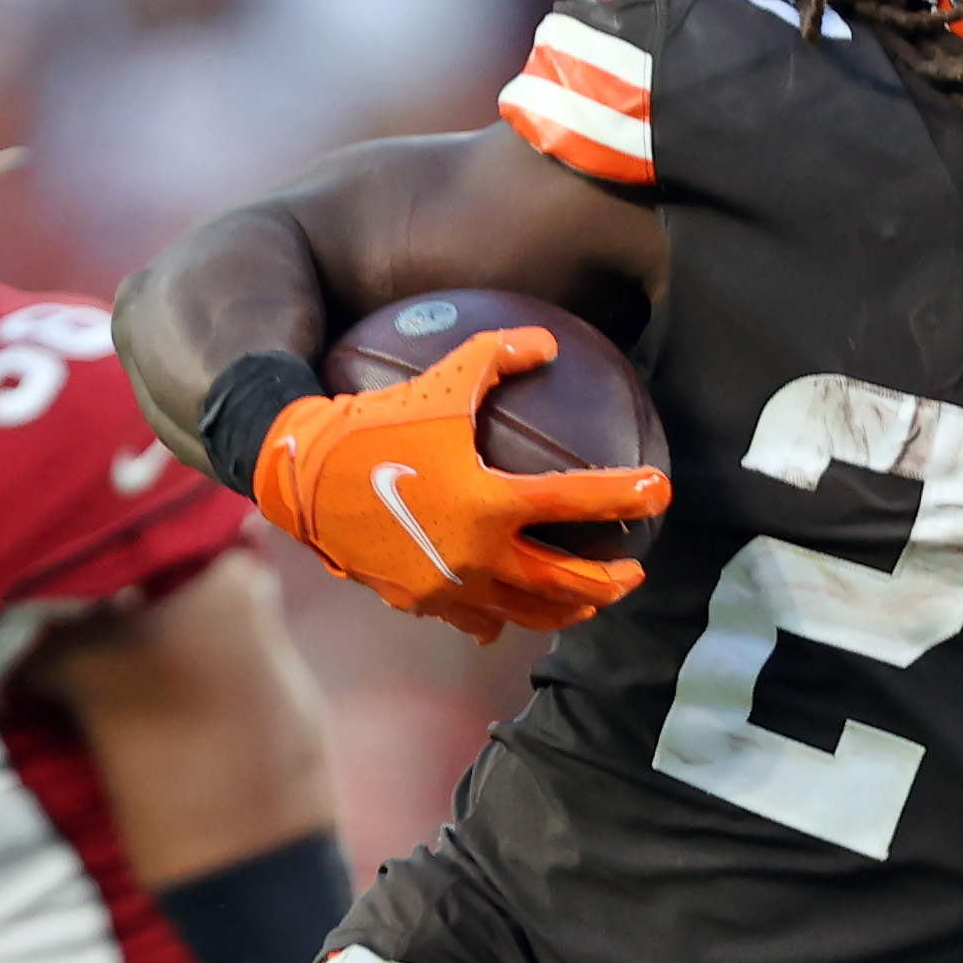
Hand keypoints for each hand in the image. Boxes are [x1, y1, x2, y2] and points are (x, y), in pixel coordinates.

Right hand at [251, 328, 664, 642]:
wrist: (301, 477)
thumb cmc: (371, 423)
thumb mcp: (438, 382)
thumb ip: (497, 356)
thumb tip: (547, 342)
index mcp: (489, 503)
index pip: (576, 504)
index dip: (625, 497)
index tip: (660, 492)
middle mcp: (477, 556)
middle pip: (566, 584)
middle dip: (611, 581)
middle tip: (636, 570)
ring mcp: (451, 588)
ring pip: (529, 614)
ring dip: (569, 610)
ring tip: (590, 601)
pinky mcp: (424, 603)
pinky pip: (477, 619)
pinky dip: (503, 617)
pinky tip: (512, 615)